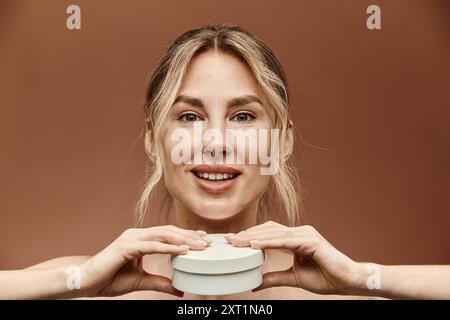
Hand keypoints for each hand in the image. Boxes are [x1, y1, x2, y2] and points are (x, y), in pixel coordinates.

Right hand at [78, 225, 210, 296]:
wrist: (86, 282)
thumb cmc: (110, 279)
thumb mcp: (141, 281)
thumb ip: (160, 282)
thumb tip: (179, 289)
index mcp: (141, 239)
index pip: (168, 234)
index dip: (186, 235)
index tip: (203, 239)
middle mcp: (137, 234)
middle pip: (169, 231)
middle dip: (189, 236)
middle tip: (207, 242)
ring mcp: (131, 238)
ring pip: (163, 235)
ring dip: (183, 240)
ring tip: (199, 246)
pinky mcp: (126, 246)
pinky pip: (152, 246)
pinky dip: (168, 248)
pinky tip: (182, 251)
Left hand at [225, 221, 363, 294]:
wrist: (349, 281)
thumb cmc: (326, 278)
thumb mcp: (294, 278)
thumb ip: (275, 277)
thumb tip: (256, 282)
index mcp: (295, 238)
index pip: (268, 233)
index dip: (250, 236)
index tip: (233, 242)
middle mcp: (299, 232)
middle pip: (268, 229)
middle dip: (248, 234)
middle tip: (229, 240)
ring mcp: (306, 234)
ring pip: (274, 233)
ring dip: (254, 237)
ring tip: (237, 242)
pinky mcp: (311, 241)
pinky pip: (286, 240)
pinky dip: (269, 242)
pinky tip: (255, 245)